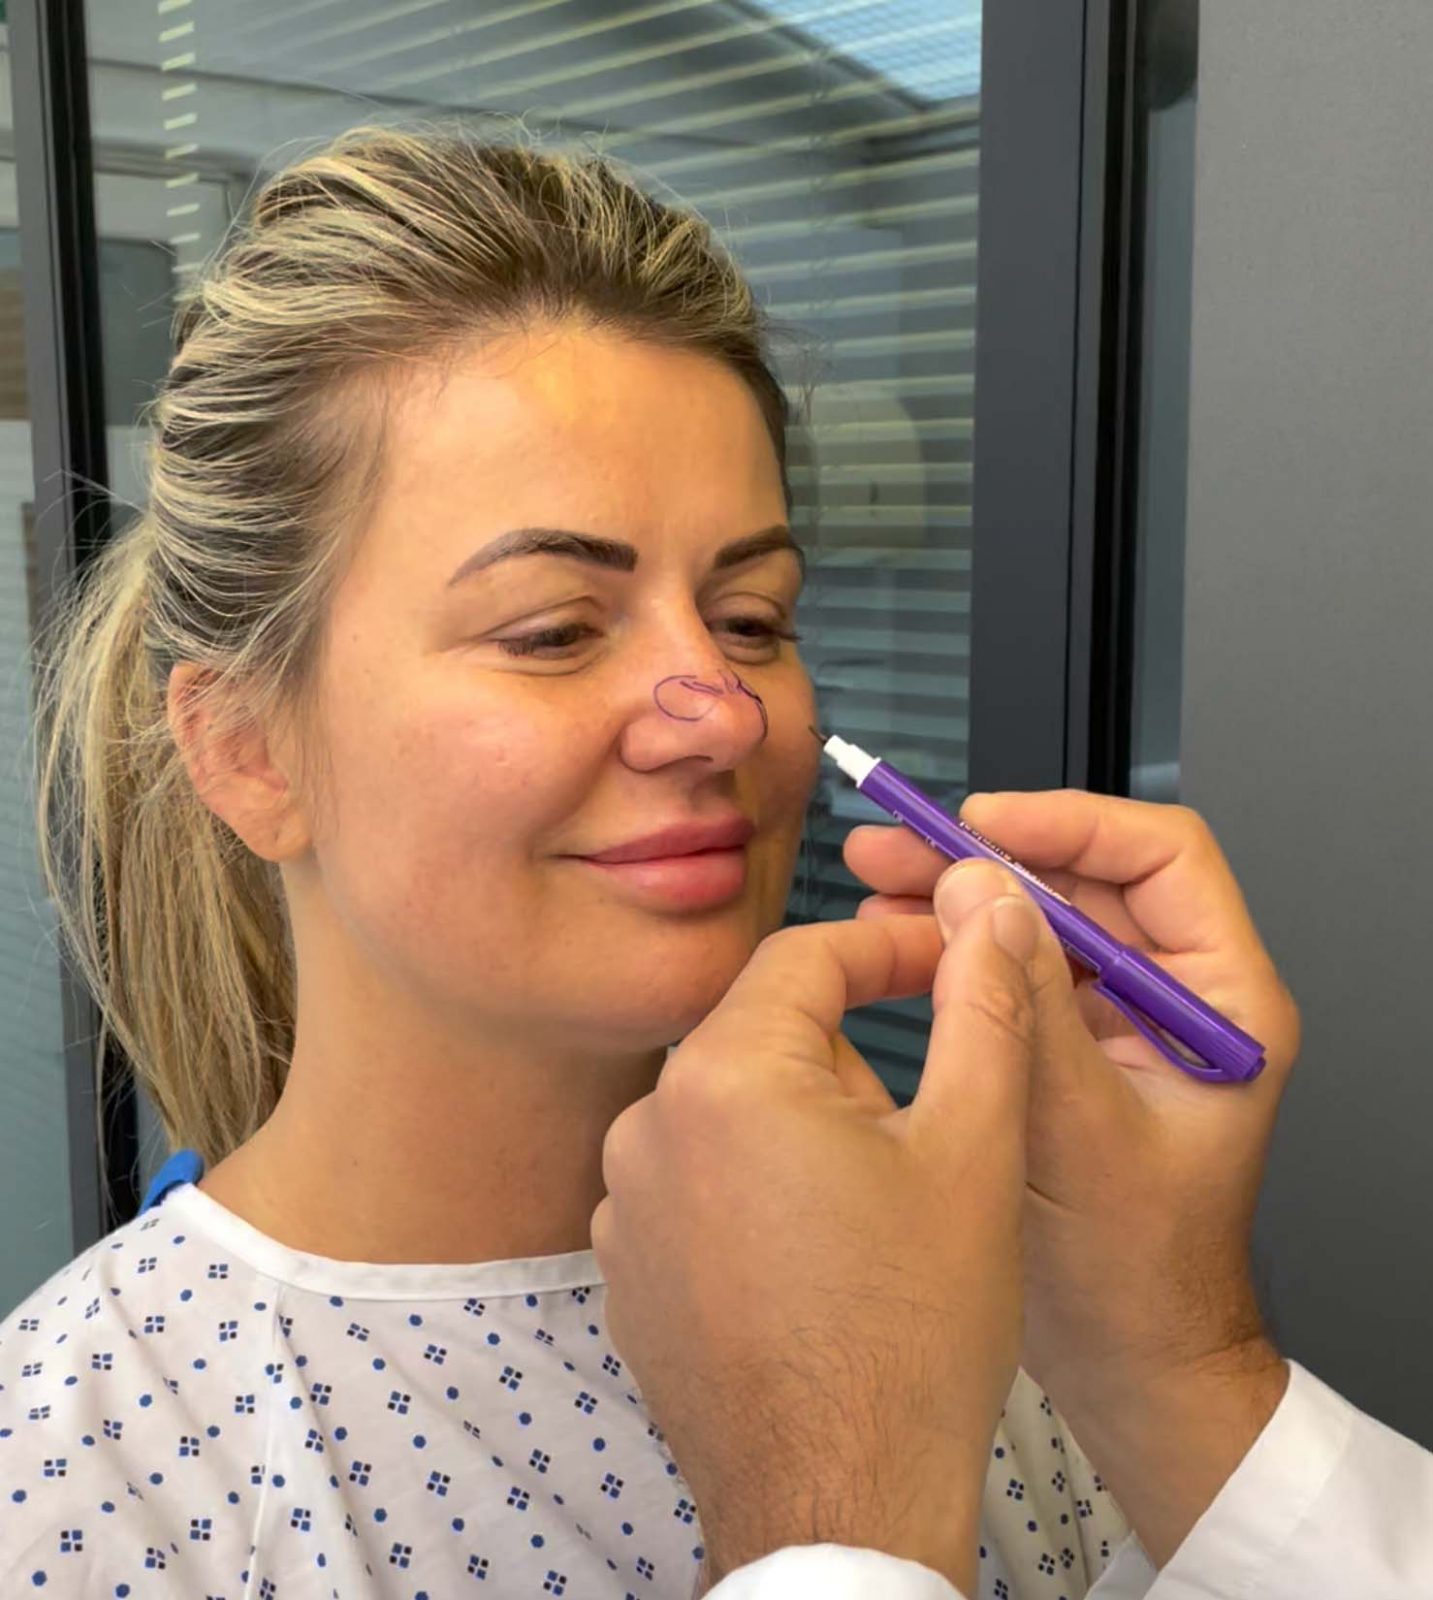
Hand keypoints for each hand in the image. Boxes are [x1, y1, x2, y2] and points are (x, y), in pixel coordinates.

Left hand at [592, 879, 1048, 1594]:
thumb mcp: (976, 1149)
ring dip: (801, 1126)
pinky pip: (694, 1183)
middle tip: (924, 1127)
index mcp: (725, 1074)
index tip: (948, 964)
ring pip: (730, 1109)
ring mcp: (621, 1201)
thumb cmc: (914, 1334)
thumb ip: (983, 1008)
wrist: (839, 1504)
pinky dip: (752, 1191)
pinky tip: (813, 1257)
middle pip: (765, 1034)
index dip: (887, 950)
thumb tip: (989, 915)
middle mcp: (647, 1123)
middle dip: (847, 1056)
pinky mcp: (622, 1266)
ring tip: (874, 1209)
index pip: (806, 956)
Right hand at [846, 792, 1300, 1563]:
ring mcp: (1125, 1025)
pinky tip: (893, 945)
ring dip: (962, 900)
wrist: (1128, 1364)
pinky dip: (960, 954)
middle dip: (987, 858)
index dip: (1070, 823)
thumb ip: (1029, 1004)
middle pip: (1088, 883)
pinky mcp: (1077, 1052)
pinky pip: (1019, 976)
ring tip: (874, 884)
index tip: (980, 824)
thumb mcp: (1076, 1128)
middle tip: (895, 847)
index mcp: (1224, 1007)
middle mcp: (1180, 1001)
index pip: (1162, 860)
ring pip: (1044, 923)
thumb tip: (982, 888)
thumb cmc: (1134, 1274)